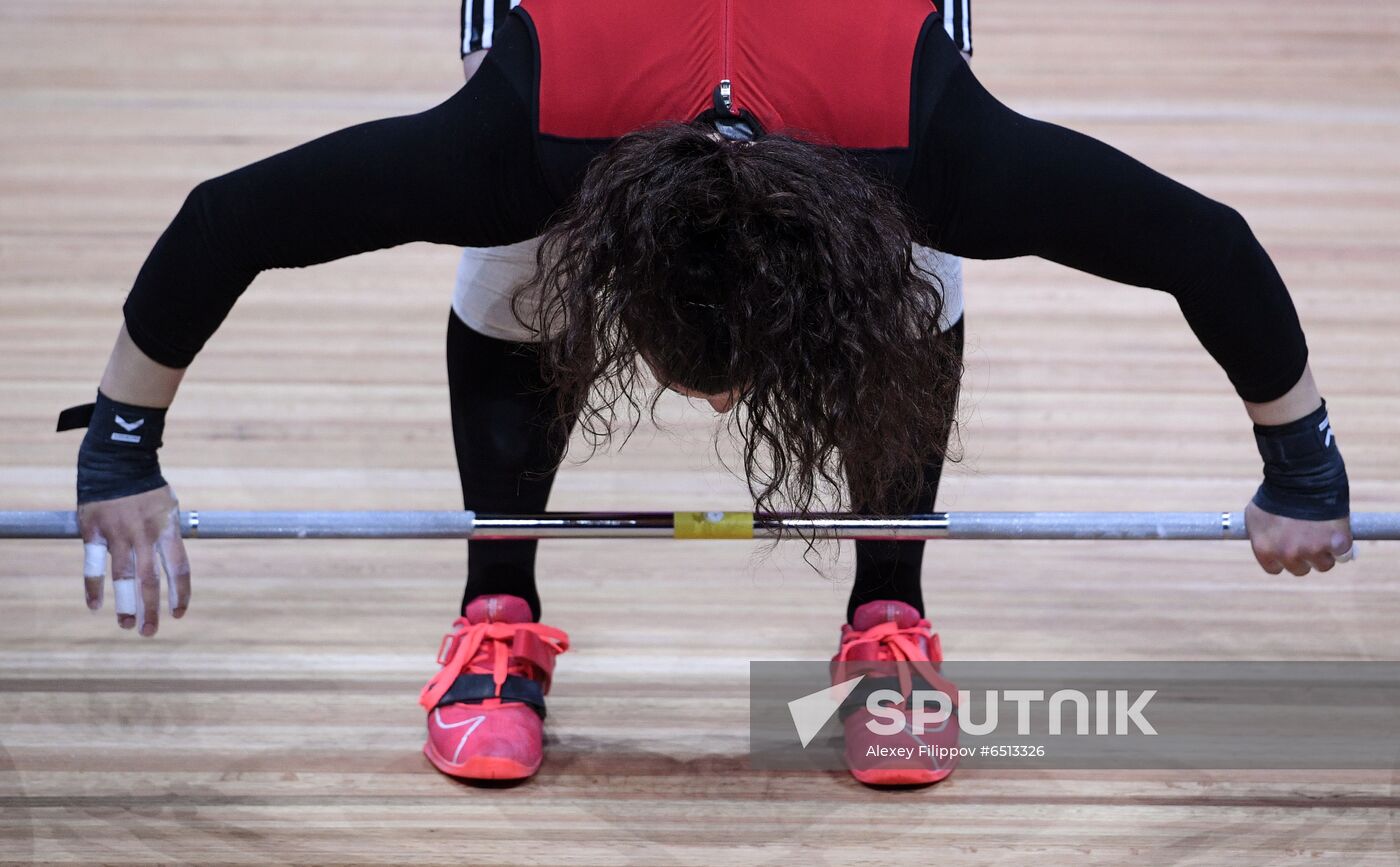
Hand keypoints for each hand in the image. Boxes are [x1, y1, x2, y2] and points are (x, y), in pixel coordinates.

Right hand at [77, 485, 189, 635]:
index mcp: (168, 529)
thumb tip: (173, 569)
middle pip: (150, 580)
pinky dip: (93, 587)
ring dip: (124, 604)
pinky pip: (92, 565)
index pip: (179, 569)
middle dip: (150, 610)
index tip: (179, 613)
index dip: (180, 594)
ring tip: (126, 625)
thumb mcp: (170, 509)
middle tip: (149, 632)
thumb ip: (170, 538)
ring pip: (122, 577)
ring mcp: (118, 533)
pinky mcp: (94, 531)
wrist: (118, 461)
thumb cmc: (148, 489)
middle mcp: (144, 535)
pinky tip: (95, 606)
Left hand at [1244, 500, 1352, 575]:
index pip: (1276, 568)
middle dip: (1303, 556)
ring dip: (1324, 553)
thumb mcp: (1256, 517)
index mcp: (1265, 550)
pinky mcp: (1337, 544)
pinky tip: (1336, 532)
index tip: (1288, 547)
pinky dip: (1341, 546)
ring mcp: (1314, 550)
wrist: (1301, 476)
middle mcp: (1288, 554)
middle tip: (1306, 538)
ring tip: (1321, 532)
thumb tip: (1267, 546)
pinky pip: (1342, 554)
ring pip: (1323, 564)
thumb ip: (1262, 536)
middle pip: (1299, 569)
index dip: (1283, 558)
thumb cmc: (1276, 493)